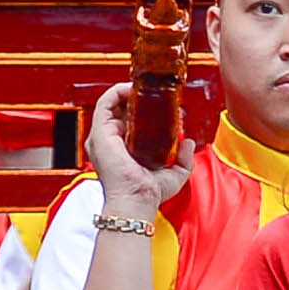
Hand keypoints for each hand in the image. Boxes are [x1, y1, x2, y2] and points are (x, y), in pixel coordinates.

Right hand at [81, 85, 190, 219]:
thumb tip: (188, 142)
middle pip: (121, 109)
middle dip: (138, 98)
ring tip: (145, 88)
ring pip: (112, 104)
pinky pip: (104, 102)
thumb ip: (183, 159)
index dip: (144, 109)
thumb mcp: (174, 175)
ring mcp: (103, 136)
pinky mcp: (100, 132)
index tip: (160, 104)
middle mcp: (110, 141)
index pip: (129, 121)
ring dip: (128, 92)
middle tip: (156, 94)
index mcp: (123, 150)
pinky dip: (118, 91)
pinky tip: (134, 89)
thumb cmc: (147, 194)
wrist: (136, 201)